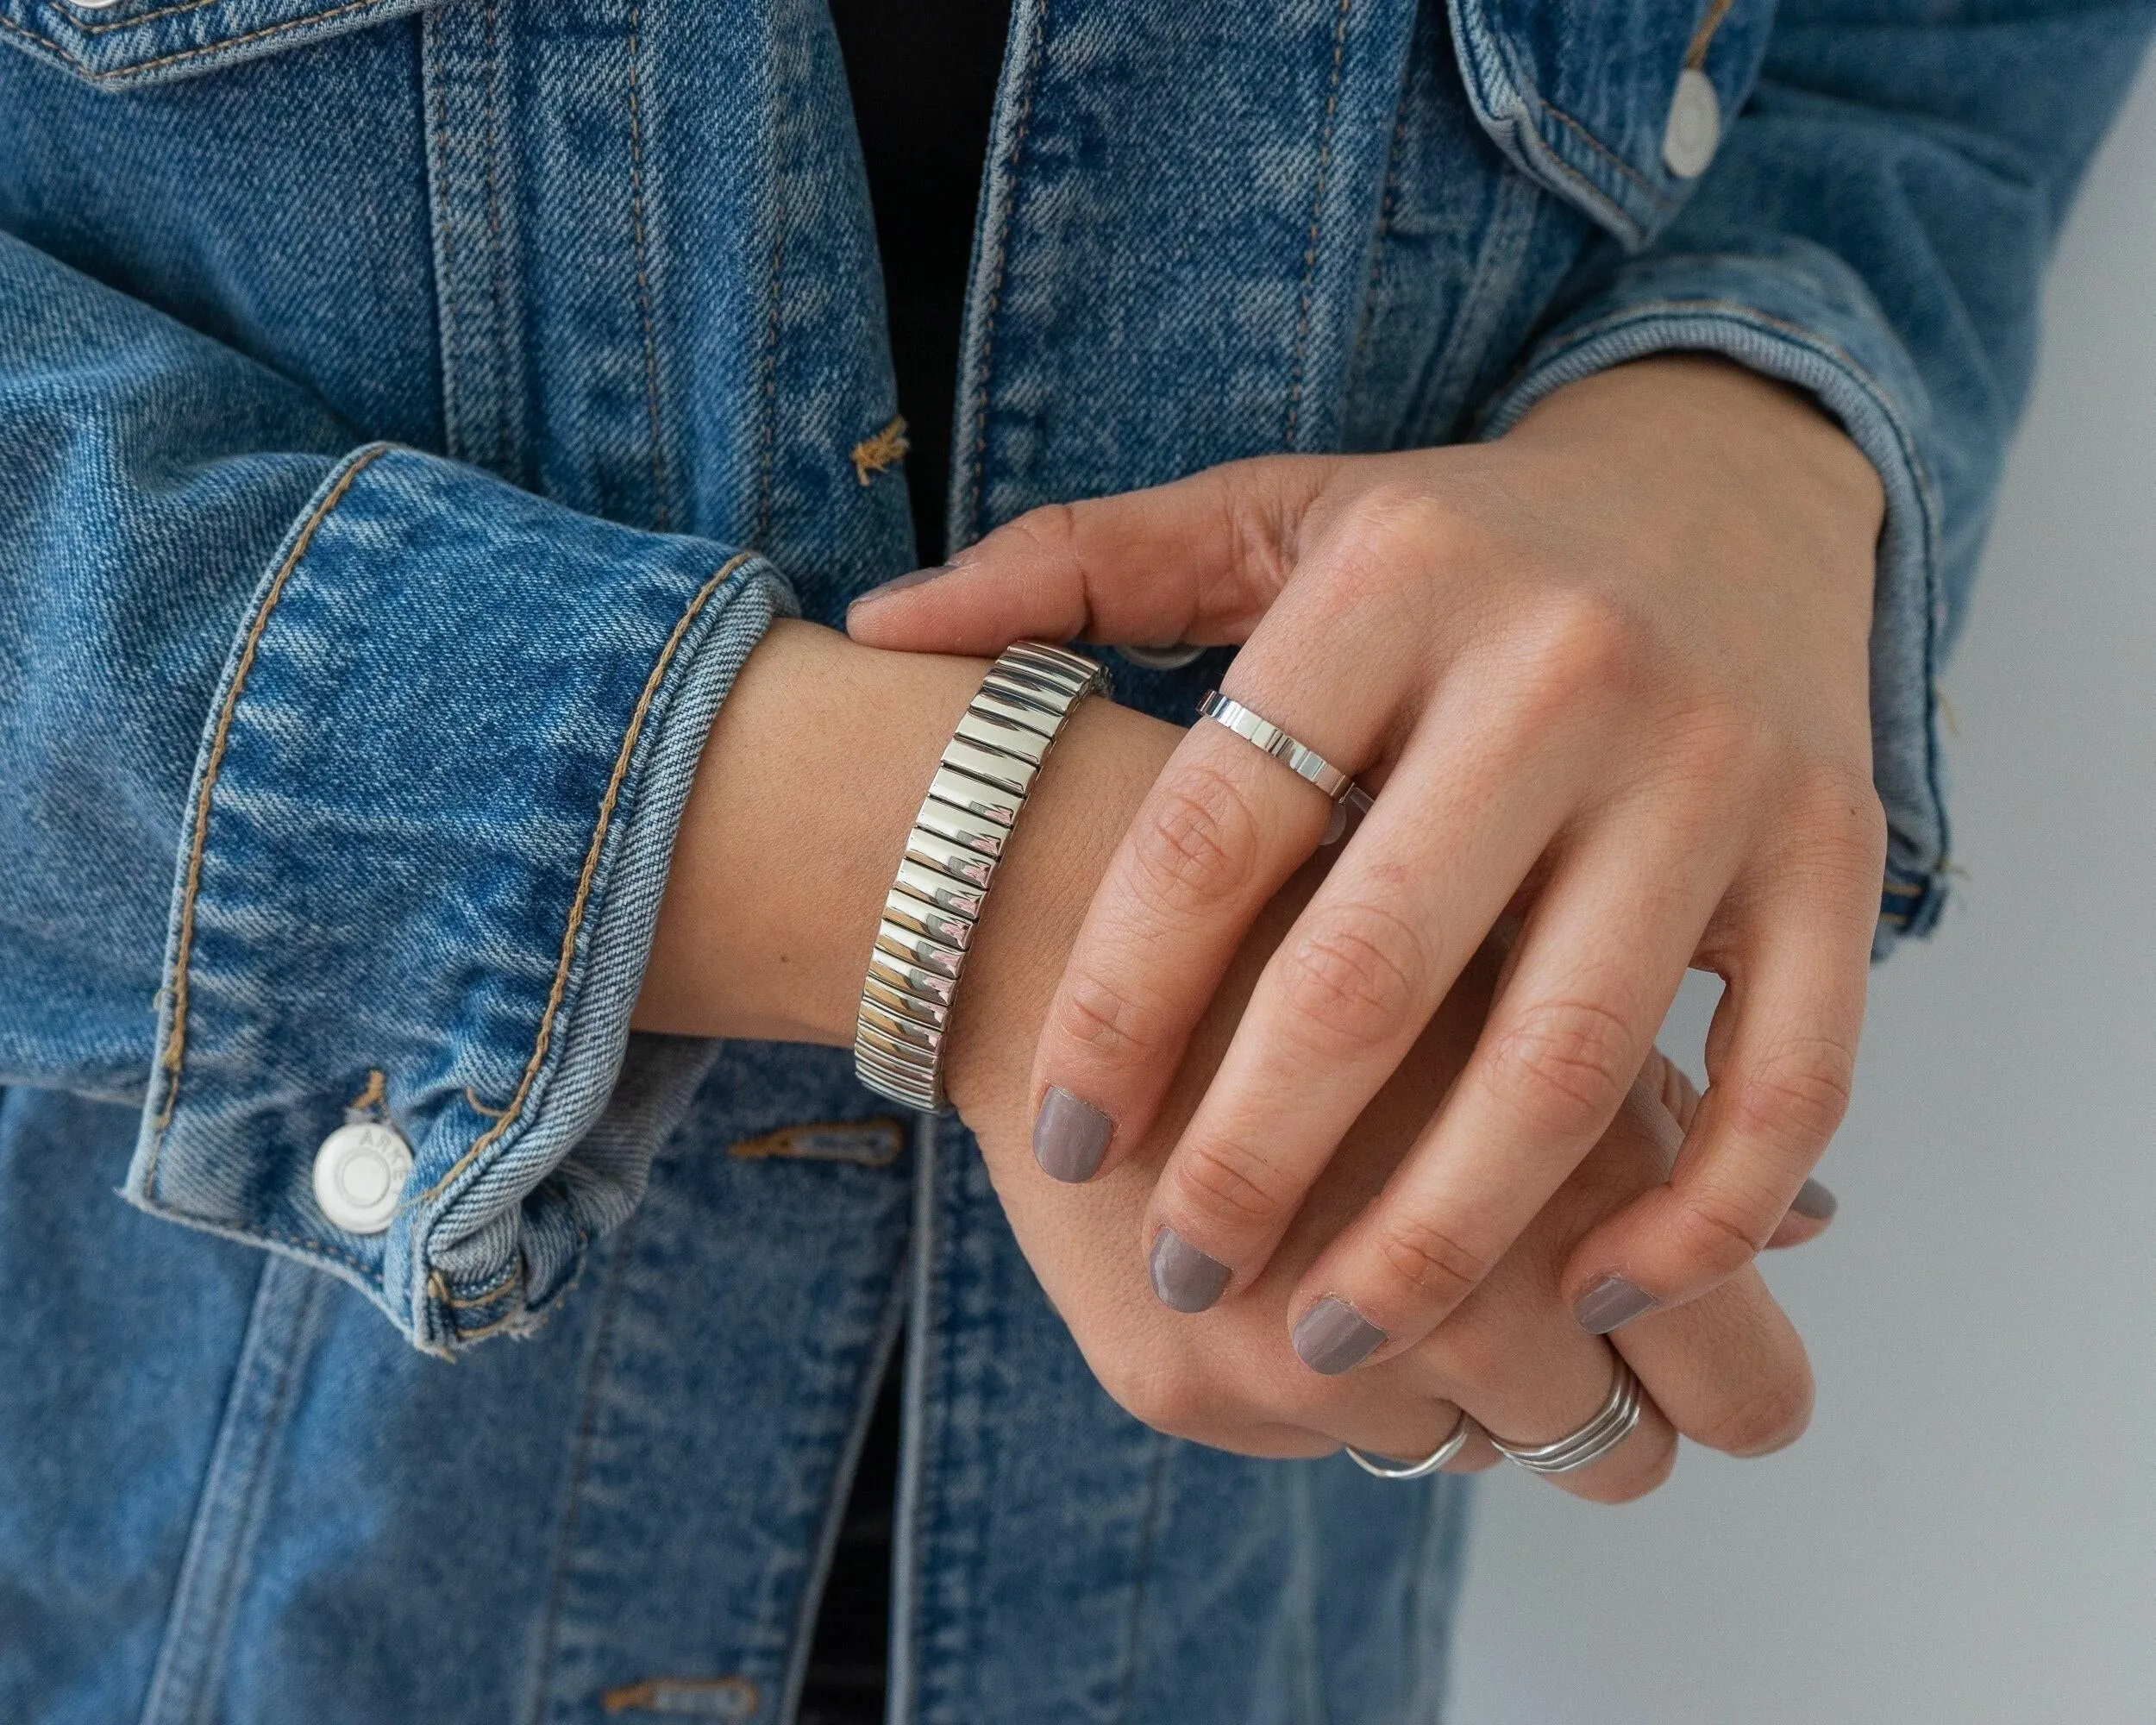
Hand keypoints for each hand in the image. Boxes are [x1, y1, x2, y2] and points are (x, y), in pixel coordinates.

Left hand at [848, 355, 1883, 1363]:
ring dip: (1440, 1237)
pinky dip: (1695, 1215)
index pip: (1215, 830)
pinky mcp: (1841, 853)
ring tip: (1329, 1338)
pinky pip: (1792, 1078)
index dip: (1120, 1008)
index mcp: (1394, 585)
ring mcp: (1718, 770)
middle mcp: (1564, 671)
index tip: (1058, 1141)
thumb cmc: (1457, 544)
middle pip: (1374, 972)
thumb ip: (1080, 568)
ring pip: (1568, 1060)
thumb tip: (879, 633)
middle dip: (1251, 1160)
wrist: (1731, 489)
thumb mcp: (1276, 517)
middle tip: (1177, 1275)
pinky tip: (1581, 1296)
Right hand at [951, 841, 1822, 1498]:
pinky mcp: (1177, 1390)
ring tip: (1384, 1223)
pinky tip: (1292, 1226)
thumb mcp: (1525, 962)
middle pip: (1606, 1454)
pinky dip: (1326, 1365)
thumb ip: (1663, 1110)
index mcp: (1570, 1176)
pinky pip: (1315, 1437)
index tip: (1711, 1351)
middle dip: (1598, 1388)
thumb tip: (1803, 1228)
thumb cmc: (1311, 884)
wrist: (1047, 896)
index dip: (1746, 1377)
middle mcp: (1446, 1306)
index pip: (1740, 1388)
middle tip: (1551, 1297)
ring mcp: (1296, 1368)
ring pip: (1455, 1449)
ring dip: (1451, 1374)